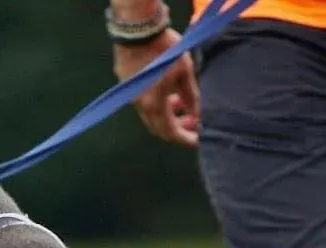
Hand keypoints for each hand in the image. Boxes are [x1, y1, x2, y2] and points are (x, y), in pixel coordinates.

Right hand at [112, 29, 200, 146]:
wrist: (138, 30)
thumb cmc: (165, 50)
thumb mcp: (185, 72)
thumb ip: (191, 97)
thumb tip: (198, 114)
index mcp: (154, 106)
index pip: (171, 132)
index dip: (186, 139)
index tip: (199, 140)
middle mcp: (140, 106)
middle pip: (159, 128)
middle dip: (178, 127)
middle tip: (194, 120)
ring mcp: (131, 96)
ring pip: (151, 115)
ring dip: (168, 114)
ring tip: (182, 102)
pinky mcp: (126, 86)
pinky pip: (144, 103)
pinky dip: (158, 104)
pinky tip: (168, 91)